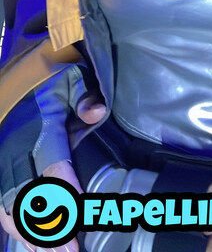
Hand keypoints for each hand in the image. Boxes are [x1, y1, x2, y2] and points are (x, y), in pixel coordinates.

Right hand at [0, 92, 107, 251]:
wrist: (22, 87)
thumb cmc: (53, 88)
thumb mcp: (73, 82)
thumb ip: (85, 96)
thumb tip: (97, 111)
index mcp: (39, 128)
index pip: (52, 164)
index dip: (65, 190)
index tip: (82, 211)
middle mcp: (17, 151)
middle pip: (27, 196)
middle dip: (47, 227)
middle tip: (69, 250)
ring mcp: (5, 166)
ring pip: (9, 208)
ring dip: (31, 236)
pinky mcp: (0, 176)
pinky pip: (1, 209)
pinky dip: (17, 230)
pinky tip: (36, 249)